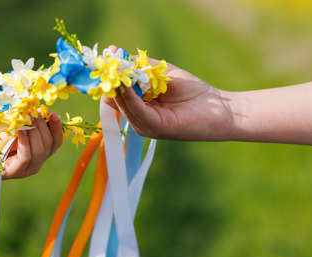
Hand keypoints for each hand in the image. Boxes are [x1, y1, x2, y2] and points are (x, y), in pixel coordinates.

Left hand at [0, 112, 62, 179]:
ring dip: (35, 132)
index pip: (56, 142)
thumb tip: (38, 108)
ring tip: (28, 119)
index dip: (57, 128)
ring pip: (40, 151)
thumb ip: (28, 122)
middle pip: (49, 145)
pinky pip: (26, 157)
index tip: (53, 114)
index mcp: (41, 153)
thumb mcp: (16, 129)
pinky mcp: (16, 172)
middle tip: (34, 113)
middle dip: (43, 127)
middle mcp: (38, 163)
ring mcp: (28, 169)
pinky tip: (21, 132)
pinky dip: (25, 143)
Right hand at [103, 47, 234, 140]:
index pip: (114, 93)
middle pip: (113, 99)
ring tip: (116, 69)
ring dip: (118, 86)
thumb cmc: (194, 92)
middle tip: (110, 61)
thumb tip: (122, 56)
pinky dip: (129, 96)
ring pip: (121, 105)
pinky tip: (127, 83)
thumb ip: (143, 67)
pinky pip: (135, 110)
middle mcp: (138, 118)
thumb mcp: (163, 74)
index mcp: (139, 107)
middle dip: (111, 79)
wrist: (219, 108)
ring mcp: (144, 125)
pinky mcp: (154, 127)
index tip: (110, 55)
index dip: (111, 74)